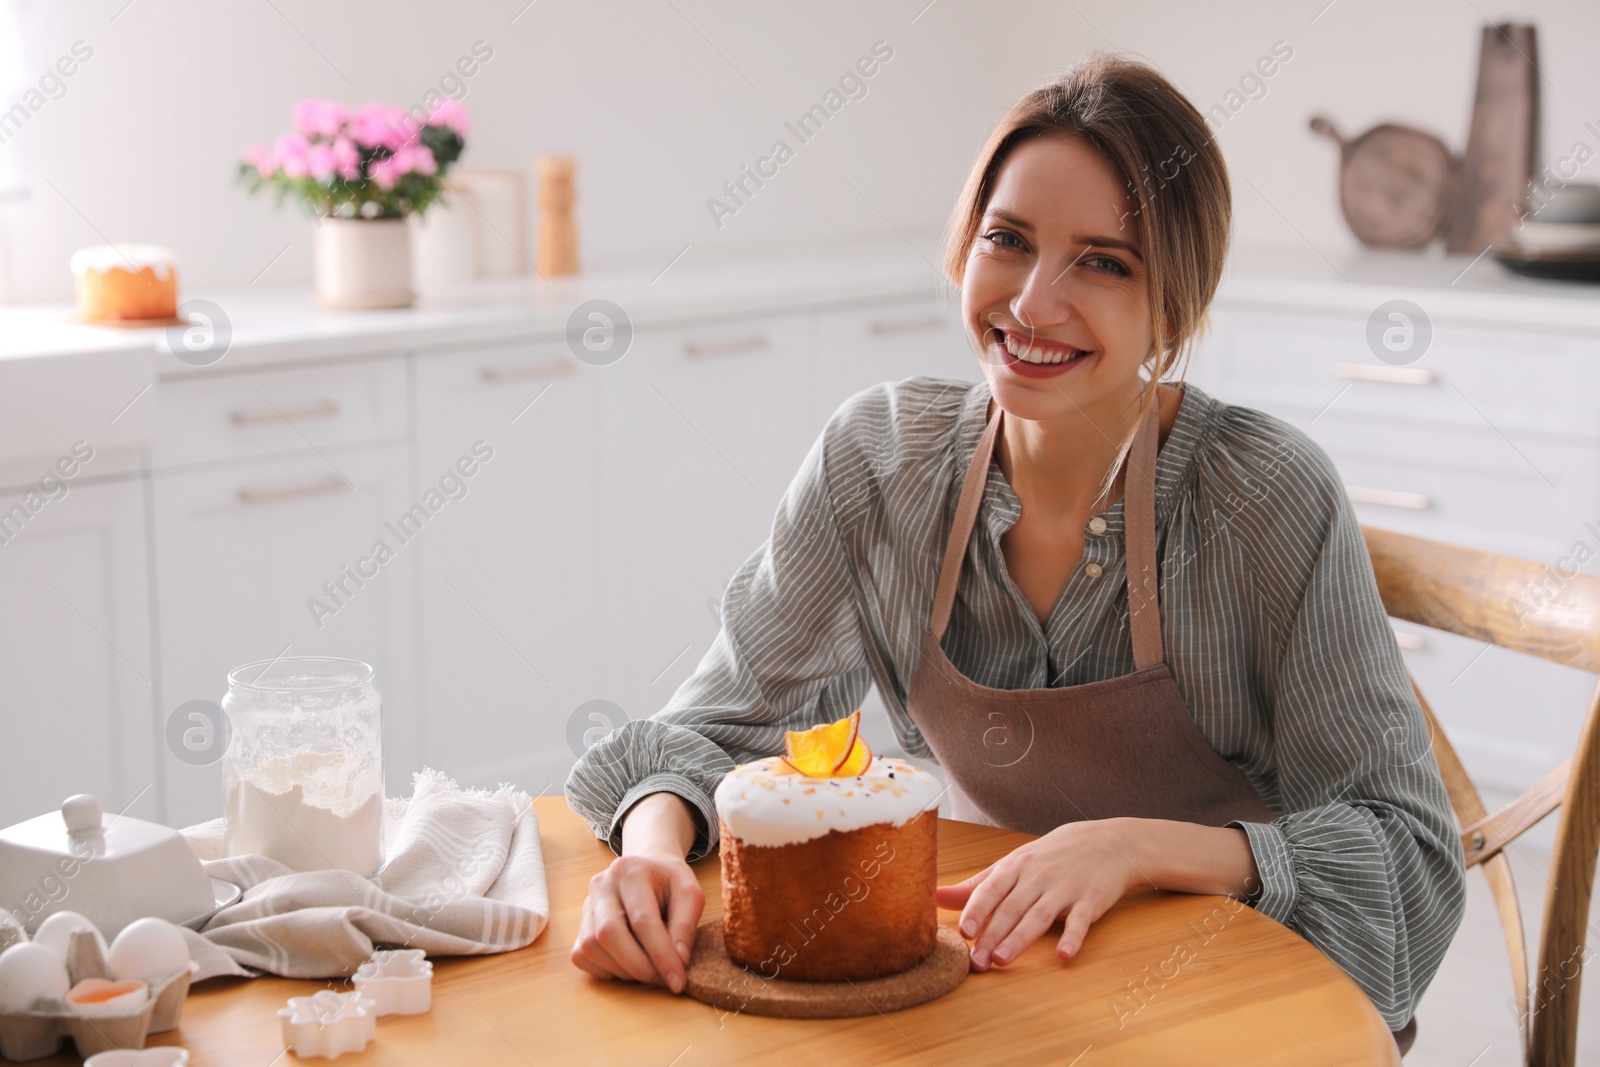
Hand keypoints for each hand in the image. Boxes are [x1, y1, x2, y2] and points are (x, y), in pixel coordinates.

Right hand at [571, 851, 705, 992]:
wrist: (648, 868)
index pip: (642, 920)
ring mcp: (586, 904)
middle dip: (638, 966)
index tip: (678, 981)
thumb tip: (678, 961)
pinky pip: (582, 955)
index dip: (661, 955)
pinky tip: (628, 964)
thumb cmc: (669, 882)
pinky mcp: (579, 924)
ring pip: (591, 947)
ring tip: (648, 969)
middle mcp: (602, 885)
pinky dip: (606, 969)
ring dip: (622, 970)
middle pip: (608, 934)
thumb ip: (686, 926)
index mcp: (631, 871)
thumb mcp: (690, 894)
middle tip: (662, 980)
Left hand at [935, 820, 1142, 970]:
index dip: (976, 910)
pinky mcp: (1091, 900)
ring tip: (1002, 960)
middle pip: (1011, 908)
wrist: (1107, 841)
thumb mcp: (1014, 864)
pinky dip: (1072, 938)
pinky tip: (1063, 955)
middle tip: (976, 961)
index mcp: (1016, 866)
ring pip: (1038, 916)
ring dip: (1020, 939)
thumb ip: (977, 886)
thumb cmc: (1050, 857)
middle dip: (992, 935)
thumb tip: (935, 897)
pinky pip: (1080, 921)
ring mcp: (1065, 888)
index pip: (991, 889)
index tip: (962, 931)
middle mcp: (1038, 876)